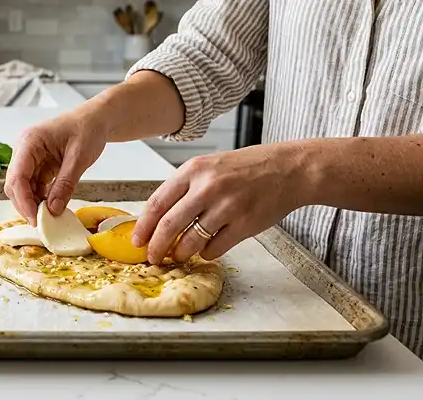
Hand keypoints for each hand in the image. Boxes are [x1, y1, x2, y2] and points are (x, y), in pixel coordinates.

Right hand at [5, 111, 106, 224]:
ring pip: (22, 188)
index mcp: (29, 142)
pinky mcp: (37, 165)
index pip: (17, 176)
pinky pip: (34, 186)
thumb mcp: (80, 157)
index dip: (23, 201)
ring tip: (49, 218)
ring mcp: (29, 158)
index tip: (36, 219)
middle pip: (14, 184)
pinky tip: (52, 208)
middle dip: (26, 205)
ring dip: (33, 204)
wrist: (95, 119)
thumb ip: (65, 183)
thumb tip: (53, 210)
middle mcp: (23, 150)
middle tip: (42, 224)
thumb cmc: (88, 129)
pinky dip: (41, 199)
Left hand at [132, 142, 306, 263]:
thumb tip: (156, 219)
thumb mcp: (209, 167)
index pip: (157, 202)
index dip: (143, 226)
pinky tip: (206, 249)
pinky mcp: (244, 224)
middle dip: (157, 247)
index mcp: (194, 170)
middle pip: (168, 225)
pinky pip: (214, 249)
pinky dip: (206, 254)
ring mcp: (227, 206)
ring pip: (190, 241)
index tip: (137, 241)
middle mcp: (207, 187)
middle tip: (153, 257)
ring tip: (179, 255)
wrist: (288, 169)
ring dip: (180, 253)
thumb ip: (184, 188)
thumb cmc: (245, 168)